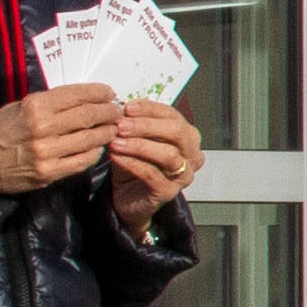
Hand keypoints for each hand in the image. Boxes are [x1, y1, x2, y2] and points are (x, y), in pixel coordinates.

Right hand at [0, 84, 118, 195]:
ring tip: (113, 128)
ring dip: (106, 132)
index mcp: (35, 106)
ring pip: (89, 139)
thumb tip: (84, 98)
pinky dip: (94, 153)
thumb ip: (50, 103)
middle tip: (117, 111)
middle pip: (88, 116)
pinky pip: (81, 161)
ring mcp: (46, 152)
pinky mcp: (48, 173)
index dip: (98, 92)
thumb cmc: (3, 129)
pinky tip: (99, 147)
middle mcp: (42, 128)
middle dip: (108, 112)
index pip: (77, 95)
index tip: (110, 92)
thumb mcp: (21, 106)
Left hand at [105, 98, 202, 229]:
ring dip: (138, 145)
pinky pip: (151, 174)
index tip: (128, 107)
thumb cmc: (134, 167)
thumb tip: (123, 107)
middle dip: (146, 126)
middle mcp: (191, 156)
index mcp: (187, 137)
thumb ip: (134, 124)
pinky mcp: (168, 192)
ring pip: (167, 155)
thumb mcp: (135, 139)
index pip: (174, 116)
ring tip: (116, 141)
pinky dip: (131, 162)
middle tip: (122, 124)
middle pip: (177, 133)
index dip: (150, 109)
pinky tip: (115, 155)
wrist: (128, 199)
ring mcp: (183, 176)